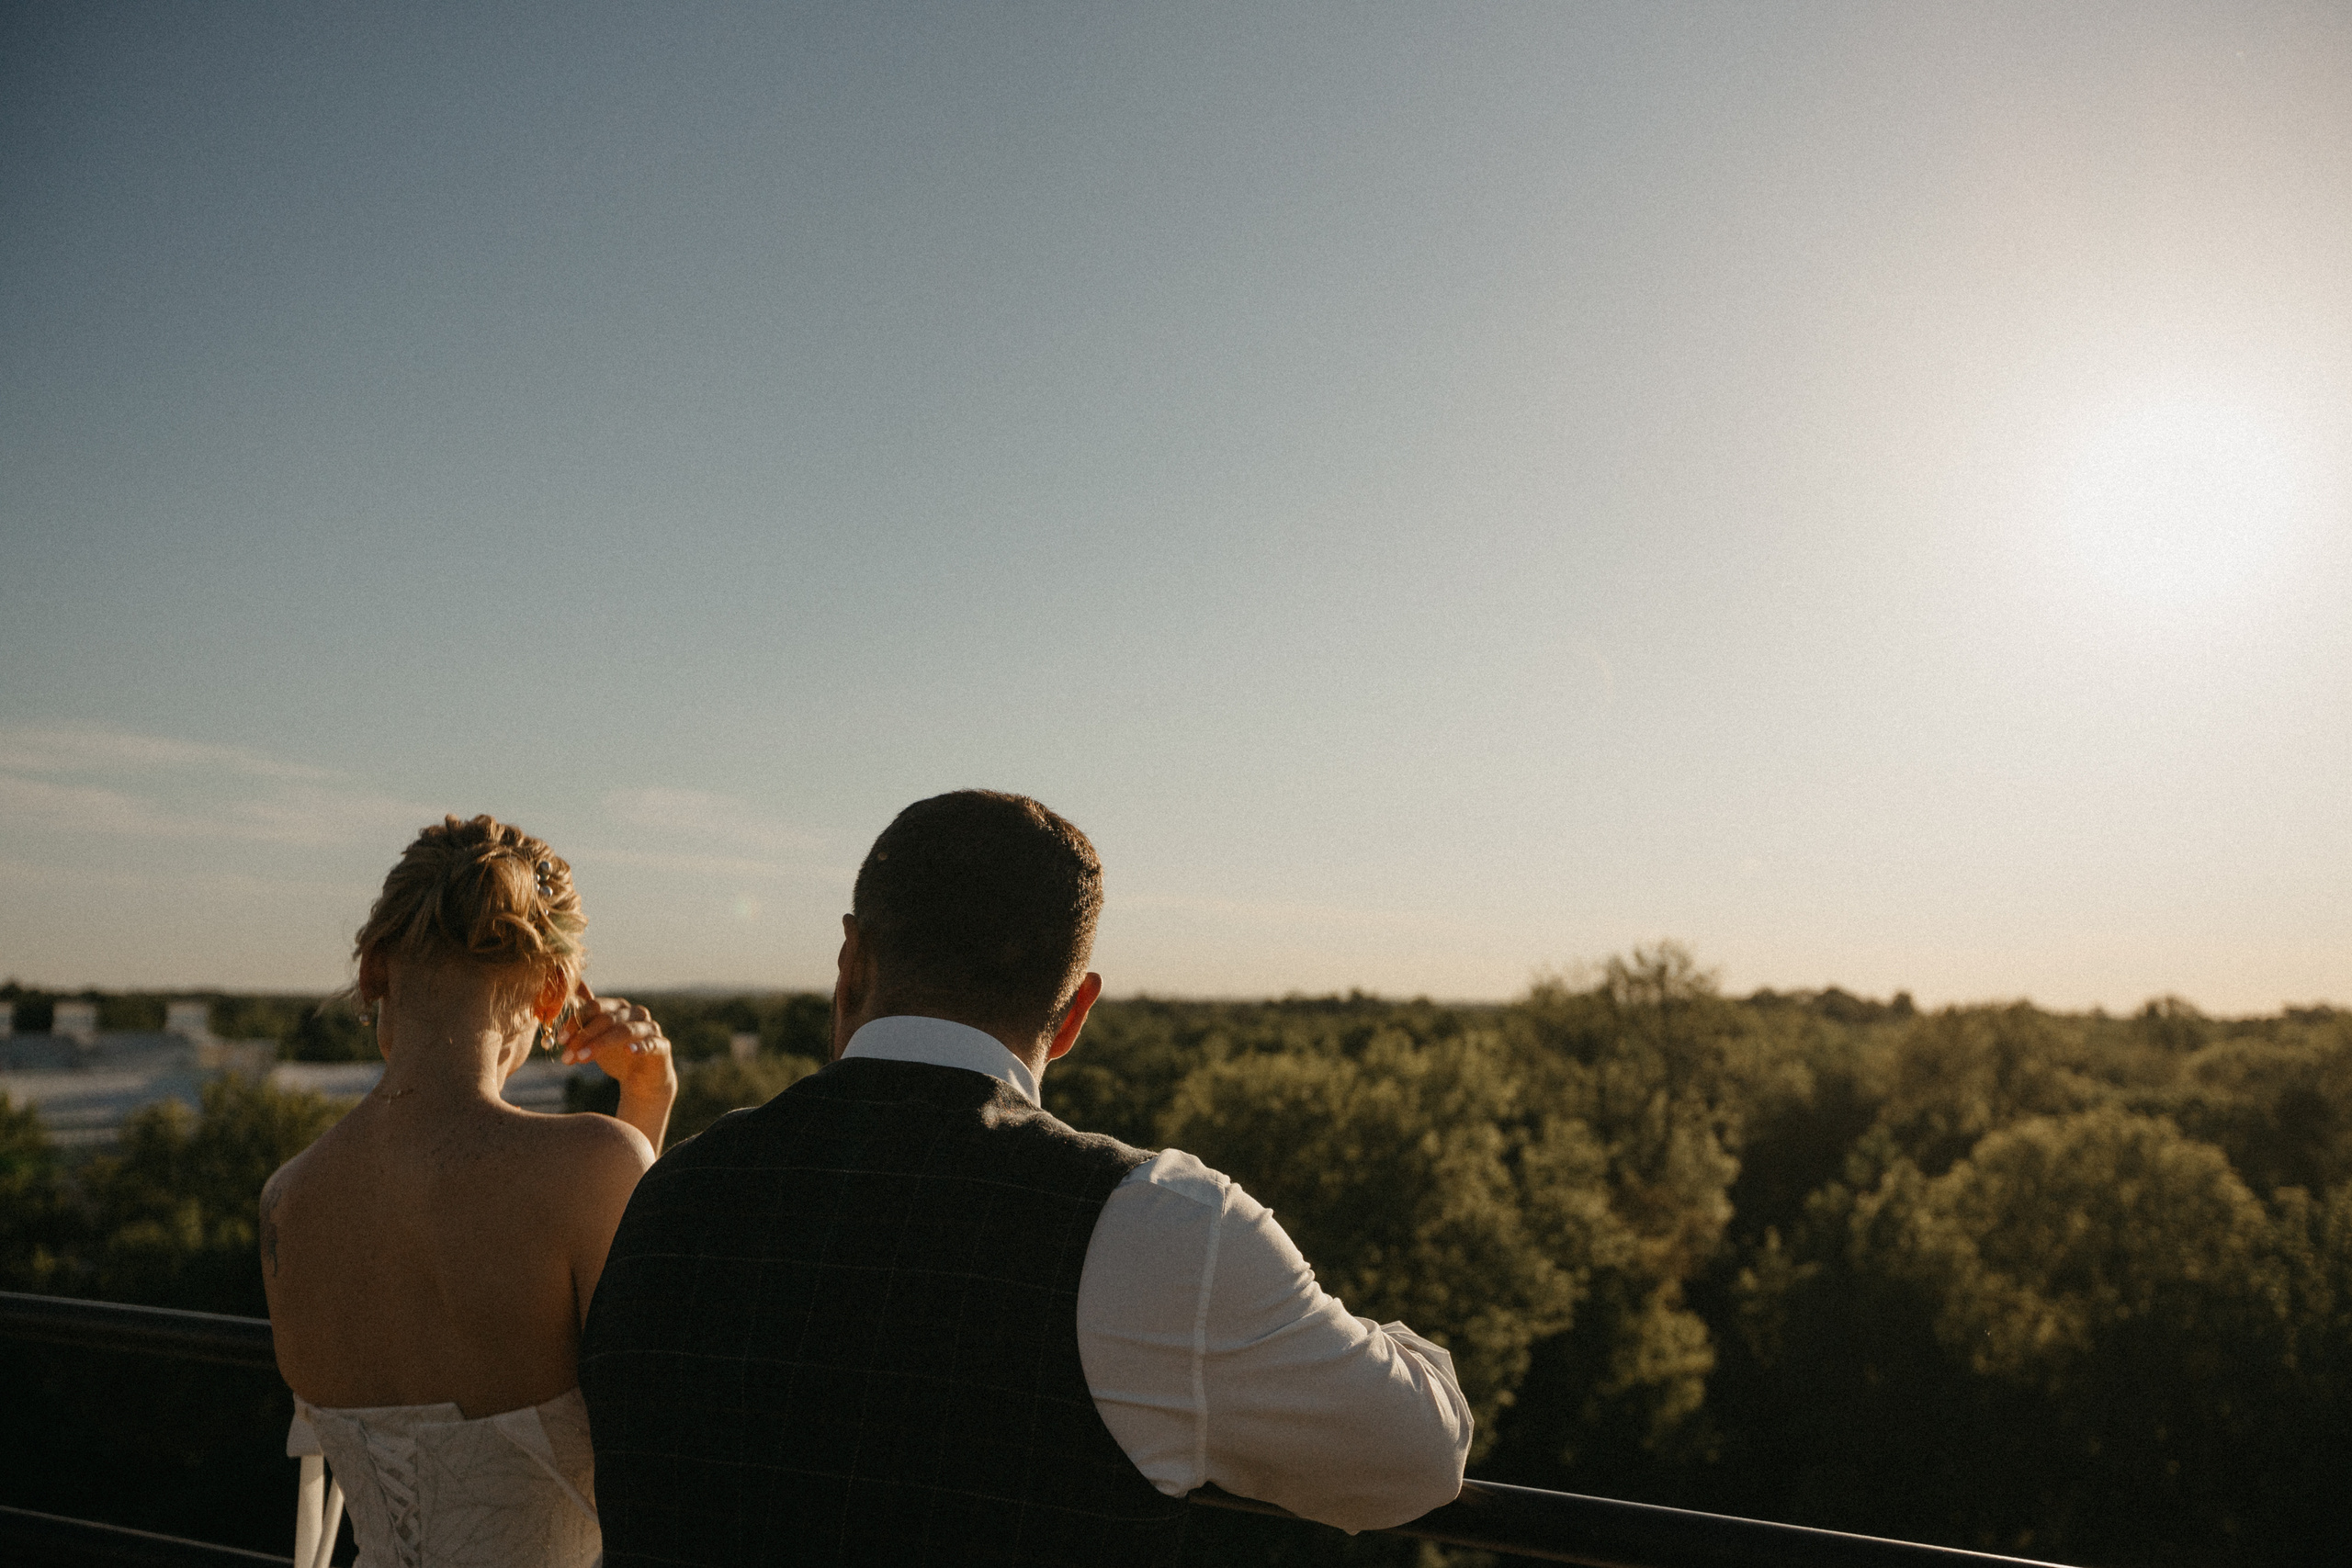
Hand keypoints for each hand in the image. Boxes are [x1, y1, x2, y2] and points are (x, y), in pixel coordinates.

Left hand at [557, 983, 675, 1097]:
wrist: (642, 1078)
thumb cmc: (617, 1054)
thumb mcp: (596, 1036)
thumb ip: (584, 1017)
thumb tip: (573, 988)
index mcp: (618, 1007)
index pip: (595, 1006)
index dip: (576, 1021)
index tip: (560, 1040)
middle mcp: (635, 1013)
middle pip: (607, 1018)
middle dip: (584, 1037)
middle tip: (566, 1056)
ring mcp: (650, 1028)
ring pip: (625, 1031)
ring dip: (601, 1044)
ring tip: (582, 1059)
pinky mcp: (661, 1046)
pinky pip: (652, 1044)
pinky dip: (640, 1046)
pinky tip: (629, 1052)